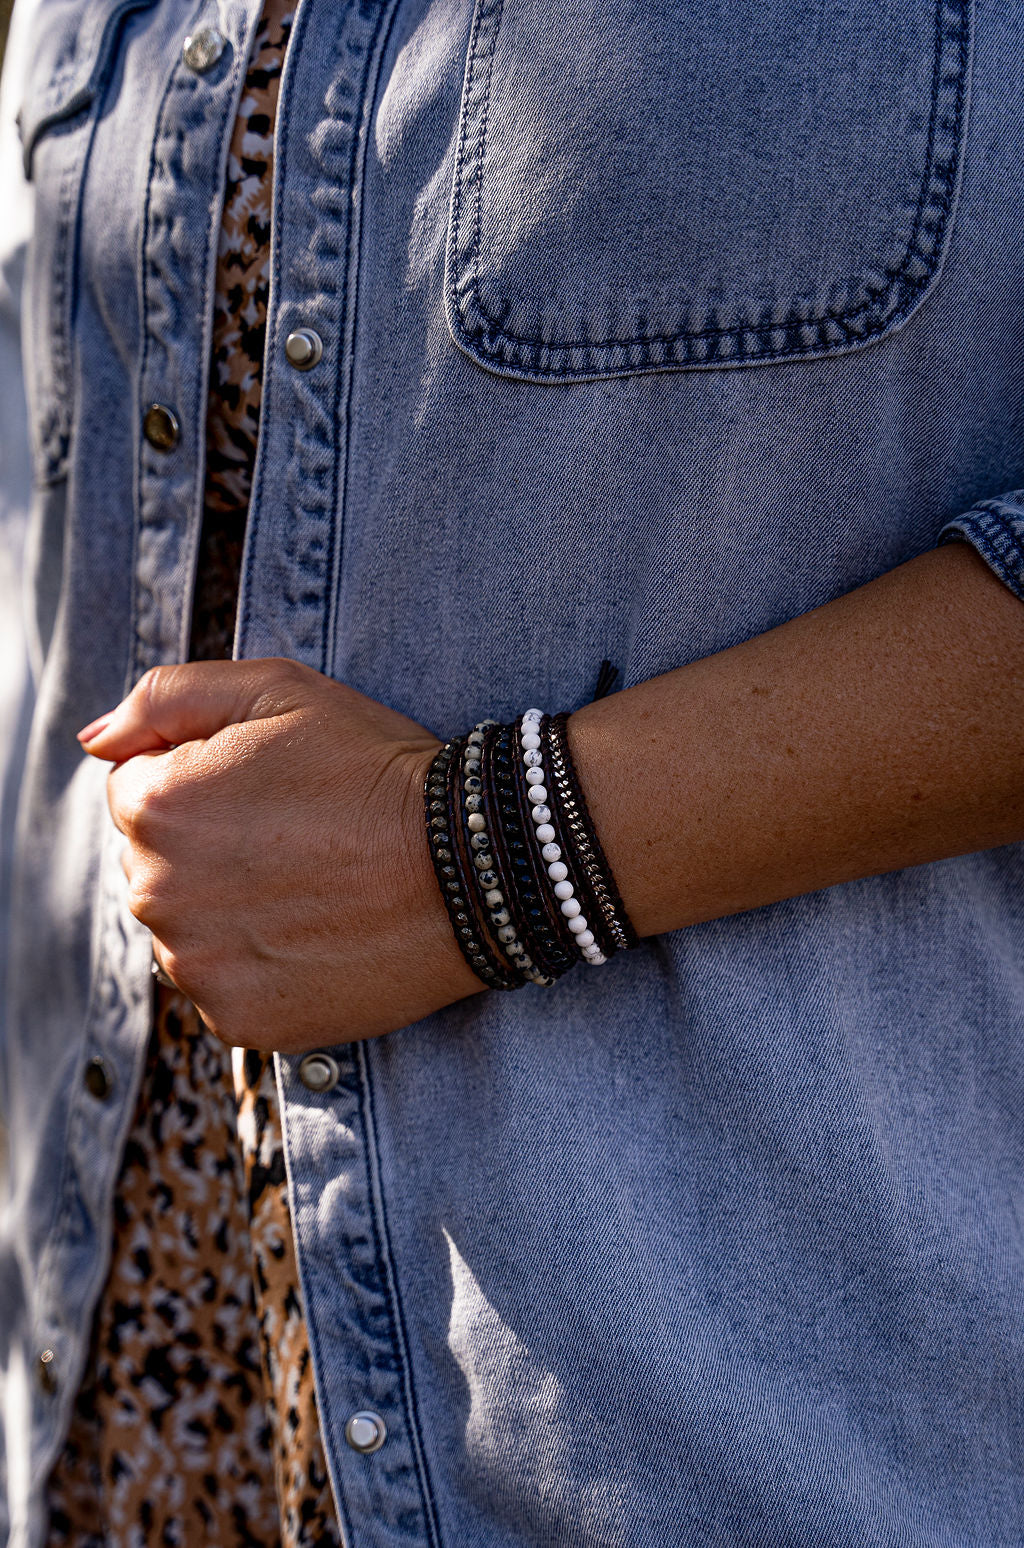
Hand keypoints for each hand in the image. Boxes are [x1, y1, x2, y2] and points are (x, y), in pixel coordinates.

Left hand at [78, 659, 482, 1051]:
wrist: (469, 864)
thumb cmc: (374, 767)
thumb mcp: (276, 689)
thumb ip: (166, 697)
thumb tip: (94, 740)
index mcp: (155, 806)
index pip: (134, 792)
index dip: (203, 780)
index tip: (270, 787)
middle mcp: (155, 894)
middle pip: (153, 864)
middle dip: (208, 846)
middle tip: (298, 834)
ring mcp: (197, 966)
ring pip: (185, 929)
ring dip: (227, 908)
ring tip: (309, 885)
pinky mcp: (240, 1020)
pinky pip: (223, 986)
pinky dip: (258, 965)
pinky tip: (314, 933)